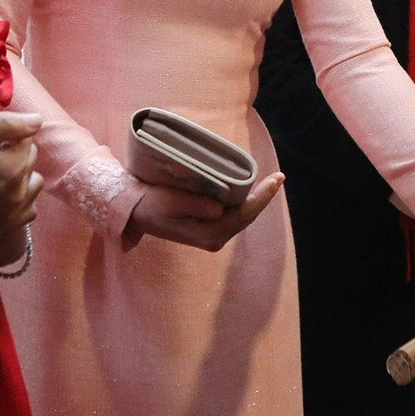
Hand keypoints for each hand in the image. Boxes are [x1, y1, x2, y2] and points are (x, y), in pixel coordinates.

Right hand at [0, 97, 43, 268]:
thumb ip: (5, 124)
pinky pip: (26, 207)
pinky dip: (16, 196)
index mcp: (12, 169)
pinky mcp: (4, 227)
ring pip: (31, 181)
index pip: (26, 137)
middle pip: (29, 158)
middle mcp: (18, 194)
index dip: (3, 131)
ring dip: (17, 172)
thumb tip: (38, 121)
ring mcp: (12, 214)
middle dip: (10, 150)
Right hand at [129, 172, 283, 252]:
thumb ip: (193, 205)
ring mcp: (213, 235)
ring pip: (242, 217)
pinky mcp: (209, 228)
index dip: (261, 199)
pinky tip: (252, 190)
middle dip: (264, 198)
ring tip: (272, 181)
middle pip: (247, 217)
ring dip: (256, 200)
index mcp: (206, 235)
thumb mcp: (168, 202)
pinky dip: (244, 202)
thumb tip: (218, 208)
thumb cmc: (149, 205)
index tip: (274, 181)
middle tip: (279, 177)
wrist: (135, 214)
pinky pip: (233, 216)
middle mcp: (214, 239)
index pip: (242, 216)